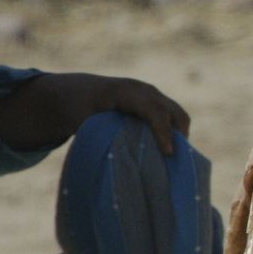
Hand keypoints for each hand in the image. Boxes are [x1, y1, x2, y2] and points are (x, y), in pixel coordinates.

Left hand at [41, 72, 191, 153]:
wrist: (74, 91)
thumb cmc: (77, 109)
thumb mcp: (85, 123)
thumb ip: (106, 137)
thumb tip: (127, 163)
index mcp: (125, 92)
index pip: (154, 111)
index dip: (164, 132)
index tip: (168, 153)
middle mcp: (144, 90)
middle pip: (174, 112)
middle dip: (178, 136)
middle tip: (173, 161)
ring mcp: (151, 94)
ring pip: (177, 115)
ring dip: (178, 135)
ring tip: (169, 158)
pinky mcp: (153, 101)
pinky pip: (171, 116)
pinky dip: (172, 132)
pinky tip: (163, 150)